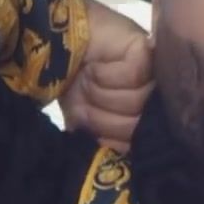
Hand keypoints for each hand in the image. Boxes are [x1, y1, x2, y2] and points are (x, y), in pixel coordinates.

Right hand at [60, 0, 151, 151]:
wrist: (52, 41)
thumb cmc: (68, 81)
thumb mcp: (82, 119)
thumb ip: (102, 138)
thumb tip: (113, 162)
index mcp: (137, 115)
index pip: (138, 143)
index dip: (113, 141)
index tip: (95, 132)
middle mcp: (149, 95)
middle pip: (138, 126)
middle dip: (104, 118)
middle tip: (87, 98)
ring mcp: (152, 73)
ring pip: (136, 102)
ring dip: (101, 94)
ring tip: (89, 79)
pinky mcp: (146, 50)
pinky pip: (133, 76)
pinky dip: (106, 74)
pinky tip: (97, 64)